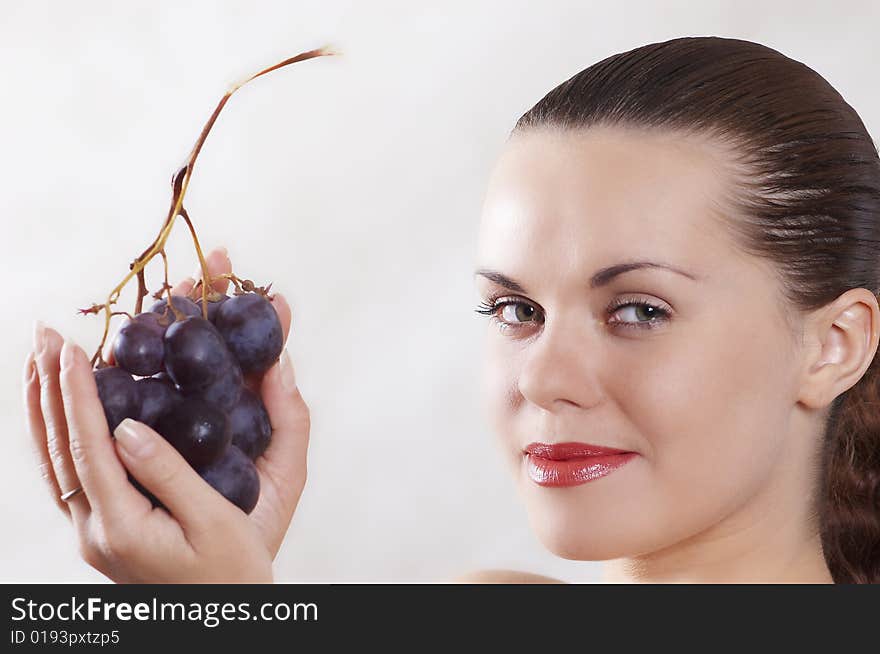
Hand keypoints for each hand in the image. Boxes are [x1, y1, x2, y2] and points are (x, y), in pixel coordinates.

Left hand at [22, 247, 309, 582]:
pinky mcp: (103, 532)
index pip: (88, 447)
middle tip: (43, 334)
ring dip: (44, 408)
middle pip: (57, 449)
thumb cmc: (233, 575)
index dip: (76, 393)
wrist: (225, 623)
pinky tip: (58, 415)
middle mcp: (95, 531)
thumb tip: (128, 427)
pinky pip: (66, 475)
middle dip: (48, 387)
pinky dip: (57, 435)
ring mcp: (93, 534)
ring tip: (38, 362)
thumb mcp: (218, 524)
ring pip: (54, 462)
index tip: (69, 347)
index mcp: (123, 526)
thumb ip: (172, 475)